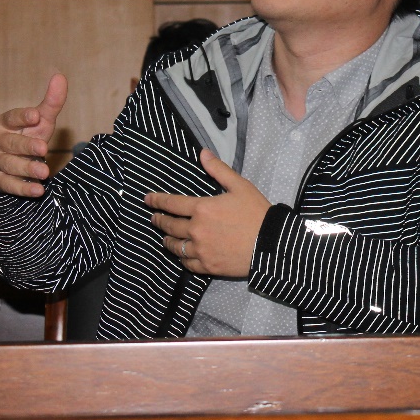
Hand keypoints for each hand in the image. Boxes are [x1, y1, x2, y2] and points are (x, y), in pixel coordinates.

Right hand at [0, 74, 67, 197]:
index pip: (11, 117)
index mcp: (6, 123)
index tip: (36, 115)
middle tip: (43, 149)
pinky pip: (10, 185)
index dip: (22, 116)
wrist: (6, 161)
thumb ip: (51, 102)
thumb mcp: (40, 120)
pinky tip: (38, 190)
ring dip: (27, 169)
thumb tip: (60, 77)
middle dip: (26, 146)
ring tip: (44, 172)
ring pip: (10, 165)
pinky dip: (23, 189)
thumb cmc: (27, 135)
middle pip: (11, 143)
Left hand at [145, 149, 271, 276]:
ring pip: (175, 246)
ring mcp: (200, 250)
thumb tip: (202, 153)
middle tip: (154, 218)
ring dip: (167, 240)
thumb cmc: (256, 212)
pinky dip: (181, 258)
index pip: (172, 203)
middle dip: (159, 220)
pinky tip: (181, 254)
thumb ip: (218, 170)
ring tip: (165, 238)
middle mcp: (196, 230)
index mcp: (202, 208)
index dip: (157, 201)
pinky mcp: (207, 266)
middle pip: (170, 226)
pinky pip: (187, 263)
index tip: (148, 200)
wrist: (271, 244)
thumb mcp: (240, 186)